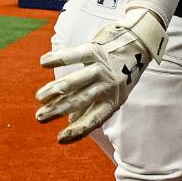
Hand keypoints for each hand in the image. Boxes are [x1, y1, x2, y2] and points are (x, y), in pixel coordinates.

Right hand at [35, 9, 167, 143]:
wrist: (142, 40)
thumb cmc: (123, 71)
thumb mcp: (115, 92)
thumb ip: (93, 106)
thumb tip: (70, 122)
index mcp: (114, 99)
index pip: (95, 119)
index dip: (78, 131)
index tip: (60, 139)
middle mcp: (109, 85)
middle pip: (80, 100)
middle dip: (58, 110)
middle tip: (40, 117)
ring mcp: (102, 67)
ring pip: (74, 82)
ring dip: (54, 90)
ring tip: (39, 97)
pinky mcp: (96, 49)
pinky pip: (75, 55)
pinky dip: (59, 58)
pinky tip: (43, 63)